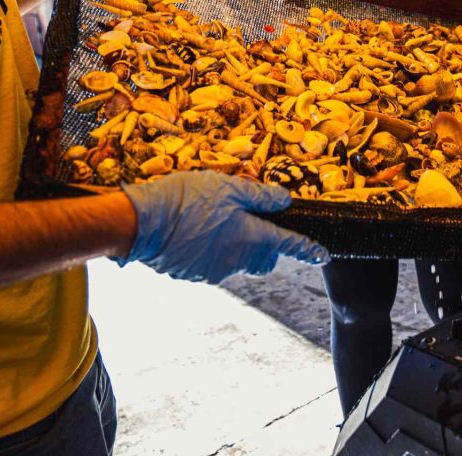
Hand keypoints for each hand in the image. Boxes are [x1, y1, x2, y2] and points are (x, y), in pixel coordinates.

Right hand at [119, 171, 327, 282]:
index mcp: (248, 236)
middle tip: (256, 227)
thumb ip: (260, 195)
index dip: (307, 249)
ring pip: (238, 262)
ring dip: (237, 247)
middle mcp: (235, 259)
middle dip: (267, 248)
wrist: (140, 222)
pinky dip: (214, 252)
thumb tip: (285, 200)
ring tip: (216, 222)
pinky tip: (196, 233)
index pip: (288, 244)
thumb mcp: (227, 187)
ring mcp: (214, 271)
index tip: (322, 255)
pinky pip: (214, 265)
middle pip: (264, 260)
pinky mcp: (194, 275)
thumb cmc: (185, 198)